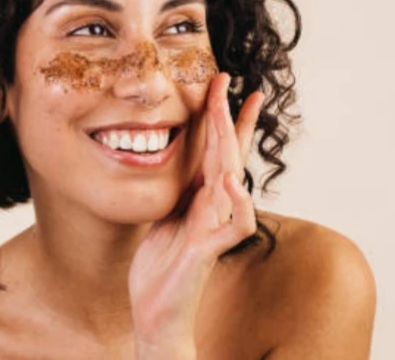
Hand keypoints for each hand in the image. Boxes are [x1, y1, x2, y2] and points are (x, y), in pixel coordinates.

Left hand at [128, 73, 264, 357]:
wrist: (156, 311)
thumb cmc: (160, 267)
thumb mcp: (164, 216)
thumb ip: (177, 191)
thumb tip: (168, 156)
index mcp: (200, 197)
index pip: (219, 151)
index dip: (225, 118)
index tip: (228, 85)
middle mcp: (213, 207)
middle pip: (228, 154)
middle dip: (229, 117)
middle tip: (229, 82)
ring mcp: (214, 227)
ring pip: (232, 179)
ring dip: (231, 145)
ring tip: (227, 112)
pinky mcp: (209, 250)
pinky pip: (235, 225)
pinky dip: (238, 202)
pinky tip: (231, 179)